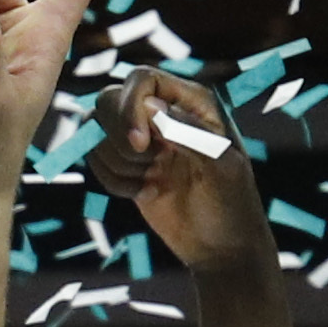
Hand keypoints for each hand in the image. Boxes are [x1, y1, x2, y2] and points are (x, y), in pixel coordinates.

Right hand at [82, 69, 263, 273]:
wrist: (222, 247)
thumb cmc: (232, 203)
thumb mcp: (221, 166)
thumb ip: (188, 132)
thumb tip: (150, 105)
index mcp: (191, 102)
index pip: (142, 79)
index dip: (131, 106)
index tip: (142, 145)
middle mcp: (163, 114)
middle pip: (109, 100)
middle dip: (119, 137)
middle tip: (146, 164)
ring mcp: (143, 140)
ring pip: (96, 131)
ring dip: (116, 162)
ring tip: (150, 180)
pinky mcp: (128, 166)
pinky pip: (95, 159)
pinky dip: (111, 179)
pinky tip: (143, 194)